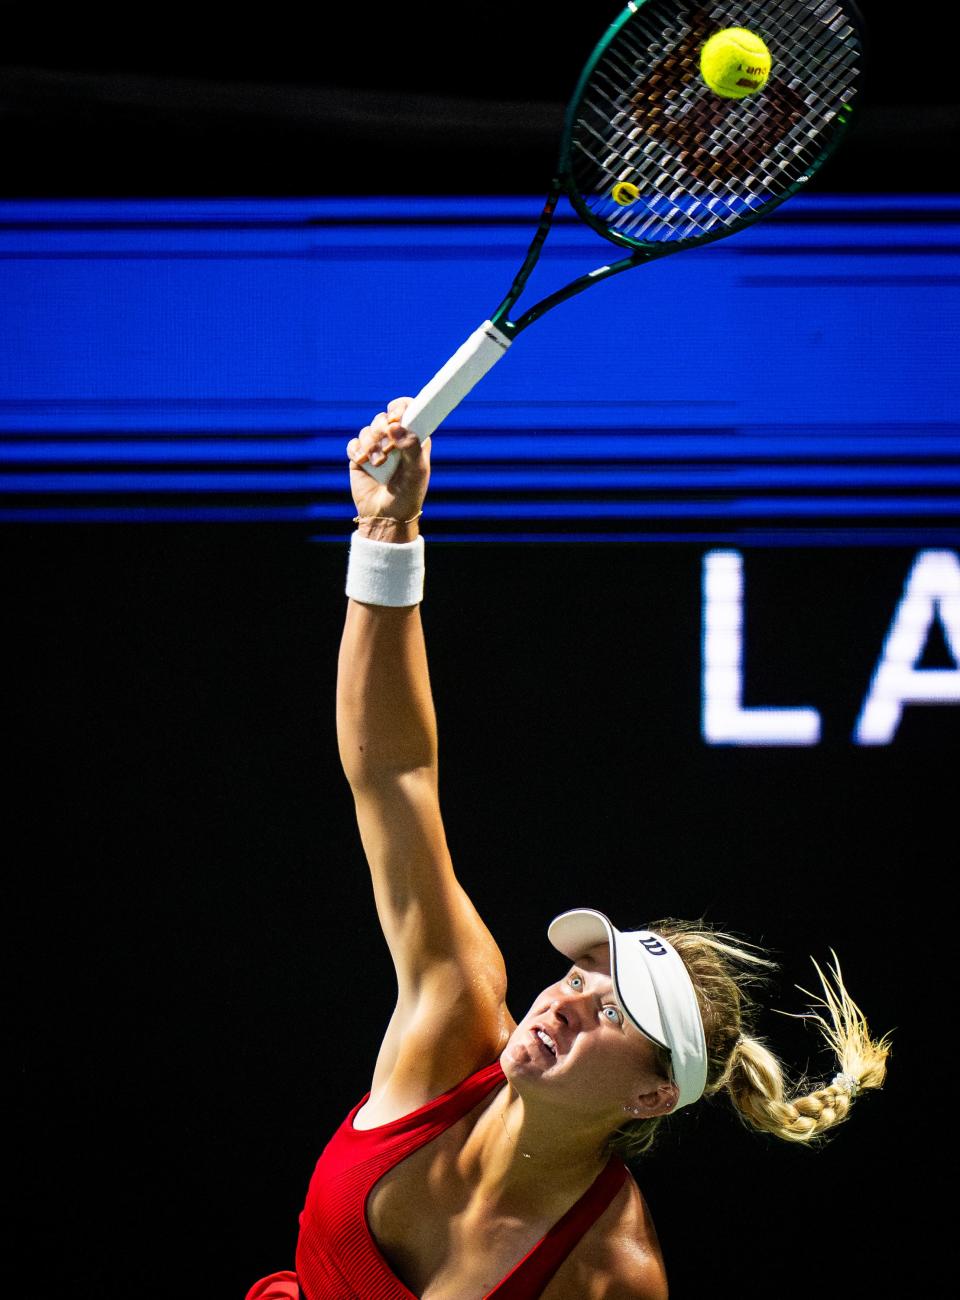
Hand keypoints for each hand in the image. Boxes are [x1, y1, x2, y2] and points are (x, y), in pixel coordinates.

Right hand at [346, 398, 430, 538]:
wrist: (387, 518)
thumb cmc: (408, 495)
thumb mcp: (416, 472)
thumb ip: (411, 447)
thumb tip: (395, 426)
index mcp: (413, 439)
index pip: (407, 410)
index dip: (401, 407)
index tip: (397, 417)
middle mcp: (394, 440)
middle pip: (384, 418)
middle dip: (383, 428)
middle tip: (387, 446)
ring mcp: (376, 448)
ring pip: (367, 430)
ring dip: (371, 444)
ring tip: (378, 463)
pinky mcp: (359, 458)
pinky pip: (353, 444)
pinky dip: (357, 451)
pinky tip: (363, 462)